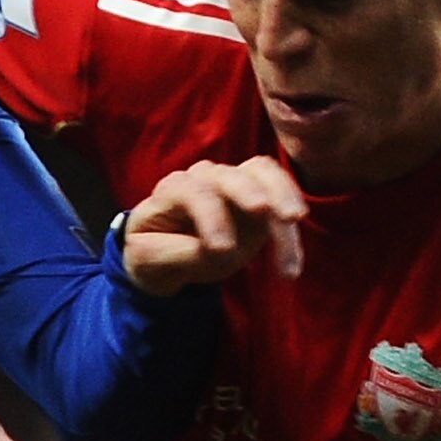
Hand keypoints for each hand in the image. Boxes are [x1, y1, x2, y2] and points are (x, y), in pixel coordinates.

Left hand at [118, 157, 306, 295]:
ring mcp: (234, 184)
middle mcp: (204, 178)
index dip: (210, 216)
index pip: (193, 192)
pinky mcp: (260, 198)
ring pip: (263, 176)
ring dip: (282, 198)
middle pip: (230, 175)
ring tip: (293, 230)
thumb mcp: (147, 260)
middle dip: (249, 192)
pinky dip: (291, 228)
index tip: (221, 250)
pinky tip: (292, 265)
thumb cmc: (154, 253)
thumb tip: (204, 250)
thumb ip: (170, 253)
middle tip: (265, 213)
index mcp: (172, 190)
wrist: (169, 254)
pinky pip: (281, 196)